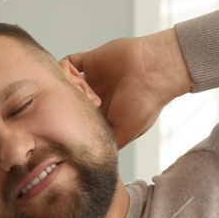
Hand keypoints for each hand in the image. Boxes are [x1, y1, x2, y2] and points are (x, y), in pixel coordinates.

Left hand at [64, 28, 191, 148]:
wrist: (153, 70)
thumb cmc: (145, 102)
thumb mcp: (127, 132)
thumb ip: (111, 143)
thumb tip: (97, 156)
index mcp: (107, 113)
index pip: (82, 119)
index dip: (75, 122)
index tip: (71, 122)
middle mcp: (100, 96)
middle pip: (72, 102)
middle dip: (69, 103)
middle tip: (76, 103)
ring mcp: (95, 79)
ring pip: (69, 84)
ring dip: (67, 85)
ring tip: (78, 88)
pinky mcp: (92, 61)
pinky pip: (69, 63)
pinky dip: (65, 66)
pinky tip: (69, 72)